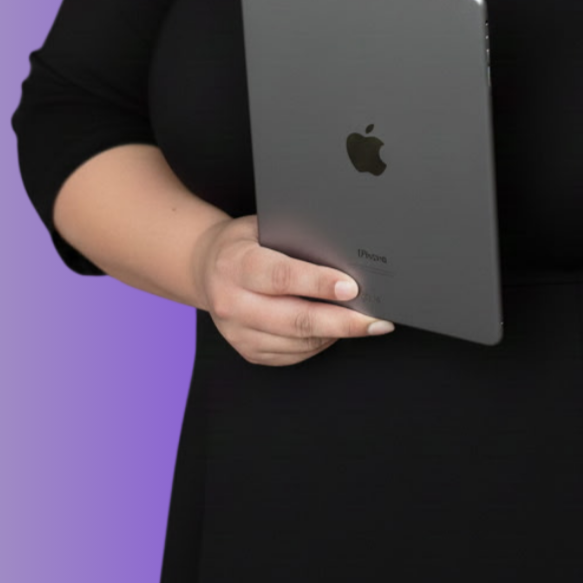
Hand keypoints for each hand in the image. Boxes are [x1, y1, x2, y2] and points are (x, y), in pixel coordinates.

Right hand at [190, 214, 393, 364]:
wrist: (206, 267)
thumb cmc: (245, 242)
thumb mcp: (263, 227)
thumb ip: (296, 238)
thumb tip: (345, 249)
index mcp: (236, 264)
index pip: (282, 276)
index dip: (319, 283)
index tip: (352, 288)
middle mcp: (232, 302)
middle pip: (295, 319)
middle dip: (342, 322)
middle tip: (376, 321)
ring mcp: (237, 332)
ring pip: (297, 342)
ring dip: (336, 335)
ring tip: (366, 324)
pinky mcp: (247, 351)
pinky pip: (291, 355)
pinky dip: (319, 344)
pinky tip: (336, 331)